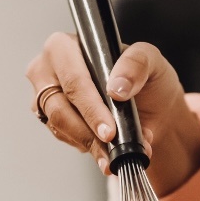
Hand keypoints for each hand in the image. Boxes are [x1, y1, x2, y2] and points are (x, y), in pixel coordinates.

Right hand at [25, 34, 199, 195]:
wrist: (152, 107)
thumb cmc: (145, 78)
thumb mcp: (150, 60)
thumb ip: (136, 64)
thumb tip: (117, 88)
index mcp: (65, 47)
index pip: (73, 79)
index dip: (90, 107)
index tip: (109, 130)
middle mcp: (48, 71)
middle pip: (59, 108)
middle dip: (89, 132)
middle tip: (112, 146)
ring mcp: (47, 98)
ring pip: (60, 128)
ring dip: (91, 144)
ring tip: (116, 153)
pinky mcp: (52, 121)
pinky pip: (65, 139)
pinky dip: (89, 147)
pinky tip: (106, 149)